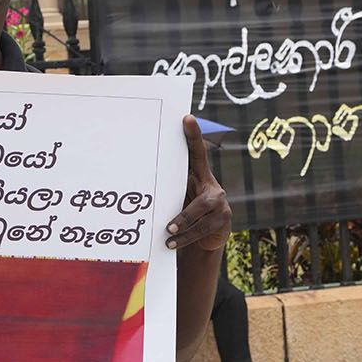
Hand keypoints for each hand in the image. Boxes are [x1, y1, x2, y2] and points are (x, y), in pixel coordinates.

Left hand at [167, 116, 230, 251]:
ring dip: (182, 226)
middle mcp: (213, 186)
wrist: (207, 235)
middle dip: (184, 213)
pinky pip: (202, 229)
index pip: (198, 152)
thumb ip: (169, 186)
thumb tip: (138, 176)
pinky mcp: (224, 220)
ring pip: (200, 215)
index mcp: (200, 175)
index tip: (187, 118)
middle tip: (168, 224)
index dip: (193, 135)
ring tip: (167, 234)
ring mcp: (221, 203)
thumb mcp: (178, 196)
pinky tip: (172, 243)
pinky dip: (185, 238)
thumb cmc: (186, 210)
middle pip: (200, 198)